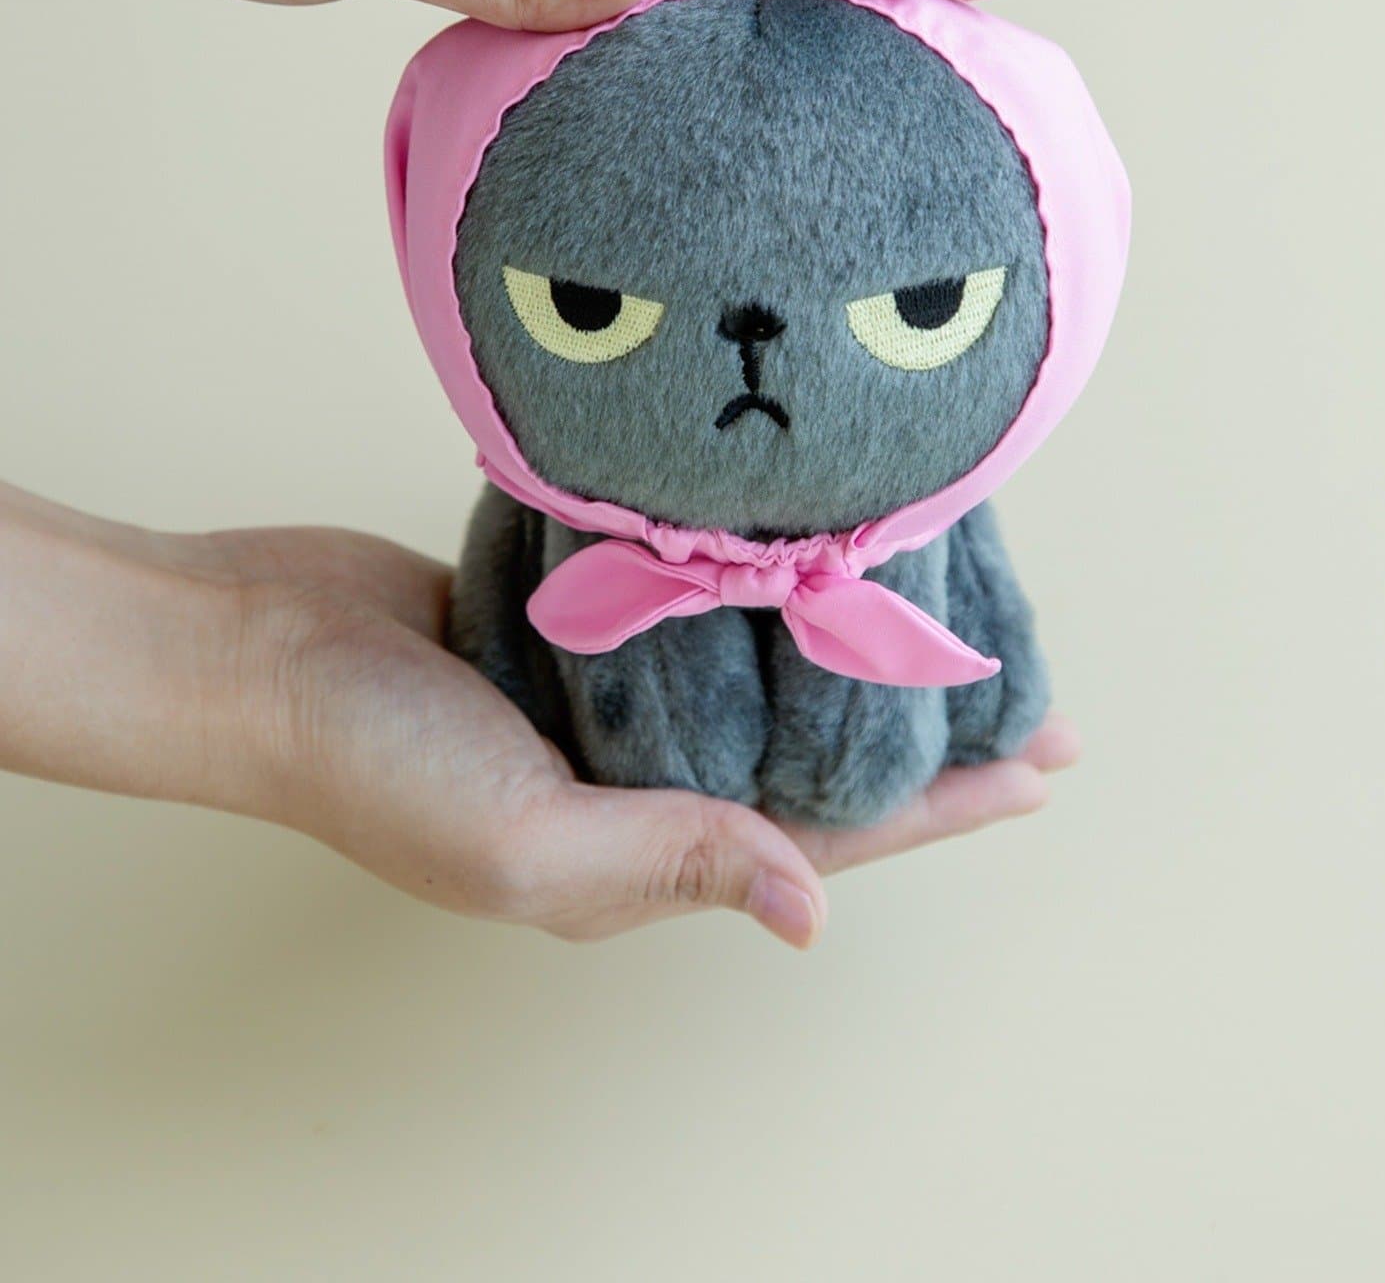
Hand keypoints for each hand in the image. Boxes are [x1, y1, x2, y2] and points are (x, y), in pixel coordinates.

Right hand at [217, 525, 1079, 946]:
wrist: (258, 649)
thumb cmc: (373, 761)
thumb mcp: (525, 844)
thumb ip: (671, 861)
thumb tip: (811, 912)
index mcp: (641, 849)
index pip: (826, 835)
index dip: (940, 807)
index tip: (1042, 767)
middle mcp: (640, 778)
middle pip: (812, 758)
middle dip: (923, 733)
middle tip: (1031, 695)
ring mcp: (611, 696)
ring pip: (761, 680)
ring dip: (850, 651)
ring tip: (940, 617)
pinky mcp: (578, 621)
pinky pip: (694, 614)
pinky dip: (762, 589)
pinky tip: (811, 555)